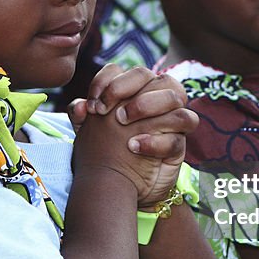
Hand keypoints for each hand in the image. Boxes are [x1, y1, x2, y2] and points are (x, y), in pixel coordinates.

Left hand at [68, 64, 195, 158]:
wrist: (120, 187)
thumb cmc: (107, 152)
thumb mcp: (88, 133)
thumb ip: (81, 116)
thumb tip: (79, 107)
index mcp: (132, 90)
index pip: (122, 71)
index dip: (106, 82)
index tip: (93, 106)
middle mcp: (155, 99)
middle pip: (155, 76)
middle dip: (129, 89)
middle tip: (110, 113)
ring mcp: (170, 120)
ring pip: (175, 97)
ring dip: (147, 105)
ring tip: (122, 123)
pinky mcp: (178, 144)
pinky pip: (179, 133)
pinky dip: (156, 139)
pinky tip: (134, 146)